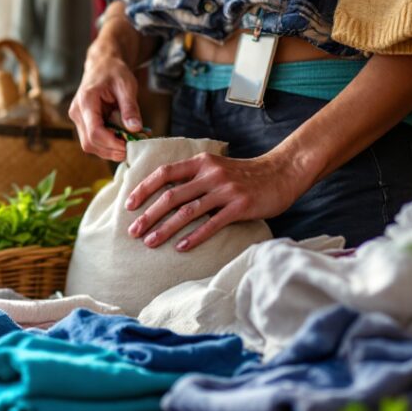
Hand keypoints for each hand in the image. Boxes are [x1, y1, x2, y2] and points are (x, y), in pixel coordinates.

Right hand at [69, 52, 142, 162]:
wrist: (102, 65)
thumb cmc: (114, 71)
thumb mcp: (126, 85)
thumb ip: (130, 107)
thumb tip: (135, 129)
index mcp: (86, 100)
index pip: (94, 131)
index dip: (111, 143)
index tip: (128, 146)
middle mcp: (77, 112)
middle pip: (89, 143)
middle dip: (110, 150)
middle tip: (130, 148)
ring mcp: (78, 119)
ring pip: (90, 145)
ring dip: (109, 149)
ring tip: (127, 143)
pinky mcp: (83, 123)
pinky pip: (93, 140)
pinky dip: (107, 144)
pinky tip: (120, 139)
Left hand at [124, 148, 313, 250]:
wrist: (281, 173)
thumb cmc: (244, 174)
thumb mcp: (216, 167)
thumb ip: (194, 176)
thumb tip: (164, 192)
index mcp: (201, 163)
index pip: (165, 173)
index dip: (144, 188)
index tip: (129, 205)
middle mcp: (210, 174)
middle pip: (171, 196)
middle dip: (149, 215)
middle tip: (133, 231)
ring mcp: (225, 190)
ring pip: (187, 212)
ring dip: (165, 229)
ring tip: (150, 242)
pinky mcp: (239, 206)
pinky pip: (212, 224)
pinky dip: (194, 237)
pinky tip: (181, 248)